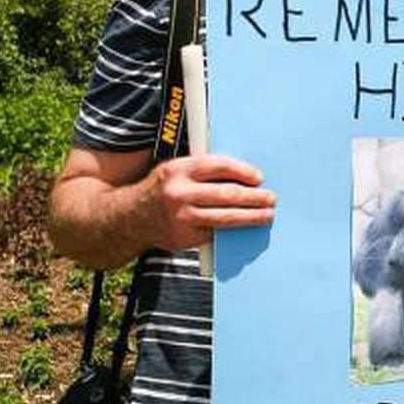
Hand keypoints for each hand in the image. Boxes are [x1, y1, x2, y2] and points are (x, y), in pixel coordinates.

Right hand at [141, 154, 274, 250]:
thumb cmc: (162, 190)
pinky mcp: (185, 237)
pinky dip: (233, 231)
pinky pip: (215, 233)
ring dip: (251, 217)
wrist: (132, 217)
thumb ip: (203, 171)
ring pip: (225, 217)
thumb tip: (243, 176)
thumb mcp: (176, 171)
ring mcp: (182, 217)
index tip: (258, 178)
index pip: (219, 166)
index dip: (243, 172)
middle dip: (254, 198)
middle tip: (271, 199)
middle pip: (227, 194)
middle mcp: (179, 192)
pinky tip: (246, 229)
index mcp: (180, 169)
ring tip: (266, 216)